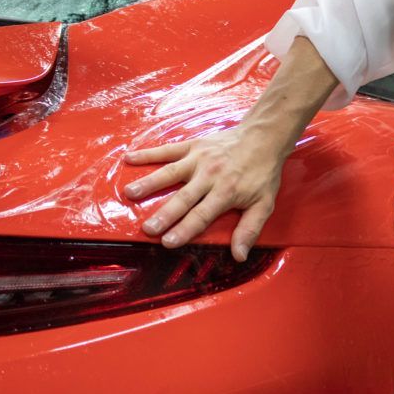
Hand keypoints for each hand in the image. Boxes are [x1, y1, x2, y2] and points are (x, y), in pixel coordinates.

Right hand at [123, 128, 280, 261]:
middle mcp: (210, 175)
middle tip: (147, 228)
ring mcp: (199, 159)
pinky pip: (168, 150)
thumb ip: (249, 229)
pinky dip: (148, 154)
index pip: (202, 215)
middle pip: (184, 198)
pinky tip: (129, 158)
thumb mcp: (264, 204)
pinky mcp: (193, 145)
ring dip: (150, 183)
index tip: (168, 242)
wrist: (263, 137)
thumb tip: (239, 256)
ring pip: (171, 172)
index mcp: (226, 192)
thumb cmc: (263, 173)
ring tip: (130, 193)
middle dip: (165, 214)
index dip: (185, 229)